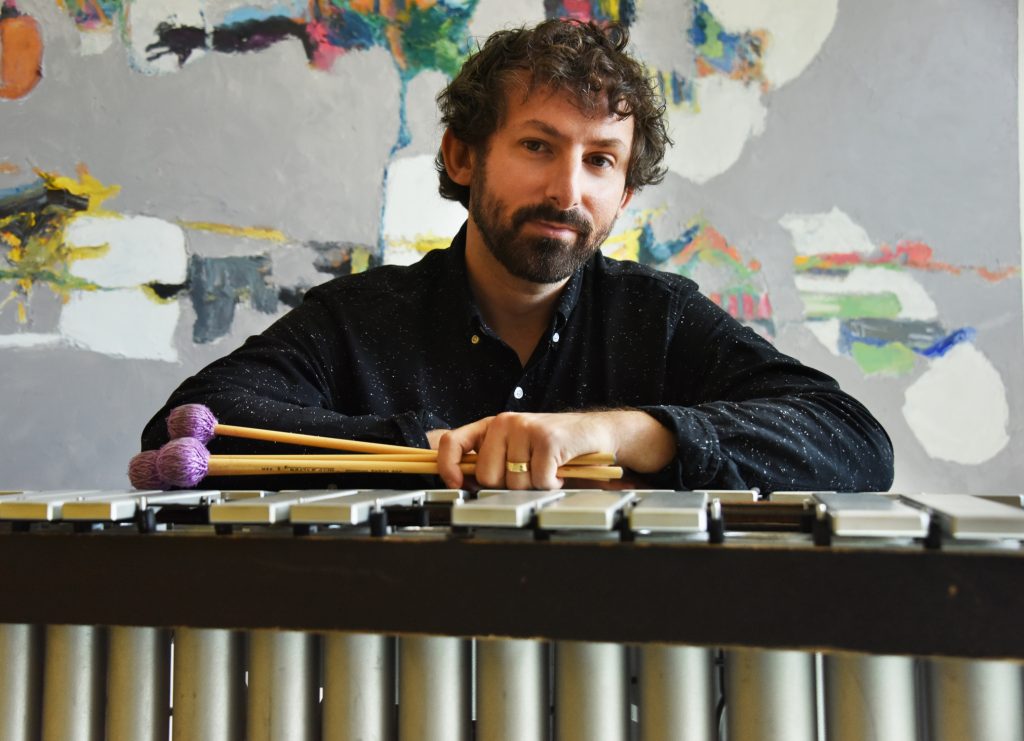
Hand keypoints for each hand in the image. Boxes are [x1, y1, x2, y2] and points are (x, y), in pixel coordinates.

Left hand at [433, 410, 674, 489]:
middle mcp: (505, 423)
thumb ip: (491, 462)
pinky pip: (539, 480)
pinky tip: (560, 471)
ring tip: (548, 470)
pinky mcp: (547, 439)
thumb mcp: (517, 450)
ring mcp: (526, 428)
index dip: (448, 466)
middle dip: (508, 487)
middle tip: (529, 475)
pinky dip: (552, 483)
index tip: (457, 483)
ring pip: (514, 483)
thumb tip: (464, 485)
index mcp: (492, 426)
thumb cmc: (555, 447)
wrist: (596, 433)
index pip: (453, 442)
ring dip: (535, 486)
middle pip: (487, 476)